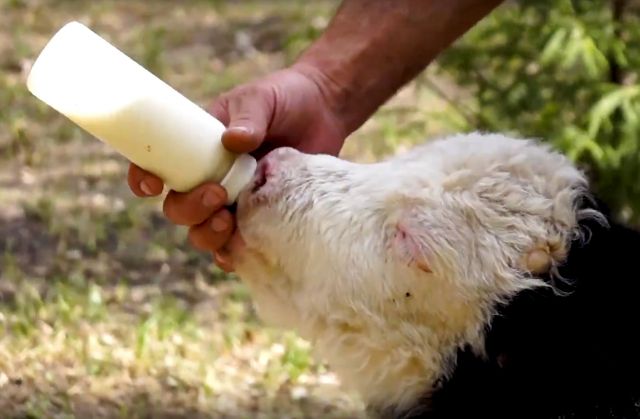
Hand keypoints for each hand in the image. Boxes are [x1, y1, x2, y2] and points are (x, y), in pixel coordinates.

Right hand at [127, 65, 347, 271]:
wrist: (324, 112)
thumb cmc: (284, 99)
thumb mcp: (261, 99)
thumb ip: (248, 117)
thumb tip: (233, 141)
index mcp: (197, 149)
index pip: (157, 167)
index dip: (144, 180)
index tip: (154, 183)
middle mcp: (209, 179)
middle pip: (179, 208)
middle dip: (188, 209)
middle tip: (216, 194)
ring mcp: (235, 202)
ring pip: (204, 233)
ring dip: (207, 235)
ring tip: (229, 222)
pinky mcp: (261, 218)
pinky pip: (239, 247)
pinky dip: (234, 255)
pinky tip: (244, 251)